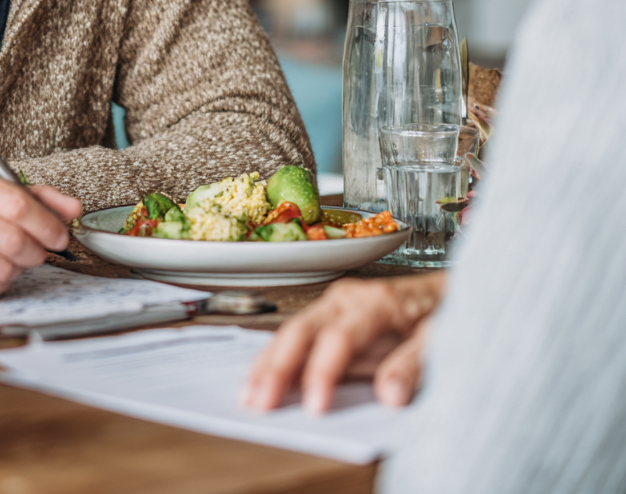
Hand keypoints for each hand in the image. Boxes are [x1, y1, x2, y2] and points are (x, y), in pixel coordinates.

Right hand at [0, 162, 81, 300]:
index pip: (18, 204)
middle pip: (14, 241)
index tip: (59, 235)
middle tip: (39, 251)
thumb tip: (73, 209)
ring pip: (2, 268)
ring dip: (17, 269)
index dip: (47, 224)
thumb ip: (33, 196)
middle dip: (37, 251)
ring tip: (10, 259)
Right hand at [241, 273, 445, 413]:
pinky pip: (298, 336)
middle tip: (260, 401)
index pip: (340, 337)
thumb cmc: (446, 313)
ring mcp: (335, 305)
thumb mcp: (444, 338)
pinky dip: (276, 357)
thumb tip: (389, 396)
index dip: (323, 372)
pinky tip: (259, 375)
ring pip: (293, 331)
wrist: (451, 291)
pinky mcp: (331, 316)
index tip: (315, 407)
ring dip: (268, 362)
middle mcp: (348, 299)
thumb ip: (414, 364)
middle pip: (303, 330)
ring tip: (247, 393)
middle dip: (278, 366)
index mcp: (376, 301)